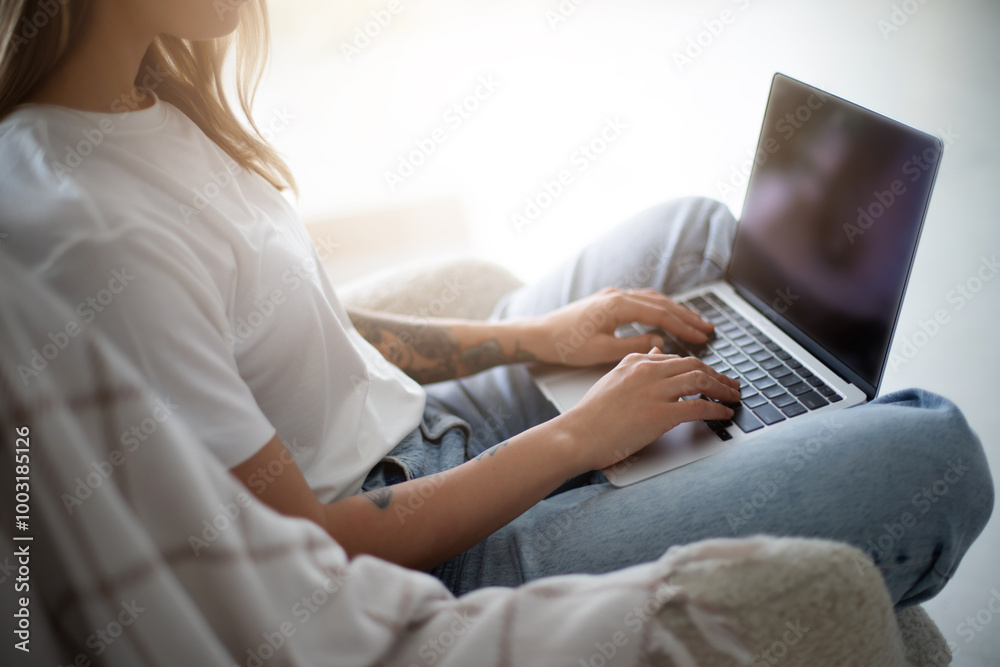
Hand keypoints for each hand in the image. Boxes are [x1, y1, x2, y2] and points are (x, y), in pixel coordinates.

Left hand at [526, 287, 714, 365]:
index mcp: (617, 305)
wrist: (538, 335)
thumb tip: (659, 341)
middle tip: (708, 328)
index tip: (703, 336)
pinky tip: (666, 316)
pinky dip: (658, 308)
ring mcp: (611, 296)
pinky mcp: (606, 301)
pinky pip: (640, 301)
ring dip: (674, 310)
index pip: (660, 314)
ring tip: (694, 322)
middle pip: (661, 303)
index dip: (684, 326)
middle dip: (686, 316)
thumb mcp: (602, 351)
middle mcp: (617, 295)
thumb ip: (633, 345)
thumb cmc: (566, 346)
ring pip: (652, 299)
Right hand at [557, 351, 738, 472]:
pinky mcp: (660, 414)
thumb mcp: (612, 380)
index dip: (699, 367)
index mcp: (635, 362)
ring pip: (700, 380)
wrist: (577, 434)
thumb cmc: (590, 415)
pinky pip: (698, 406)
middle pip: (694, 365)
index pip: (677, 359)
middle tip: (731, 384)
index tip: (710, 376)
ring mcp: (654, 391)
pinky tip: (724, 413)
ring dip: (723, 388)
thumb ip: (634, 365)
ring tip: (734, 396)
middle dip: (717, 375)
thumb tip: (656, 350)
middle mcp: (647, 371)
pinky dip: (717, 409)